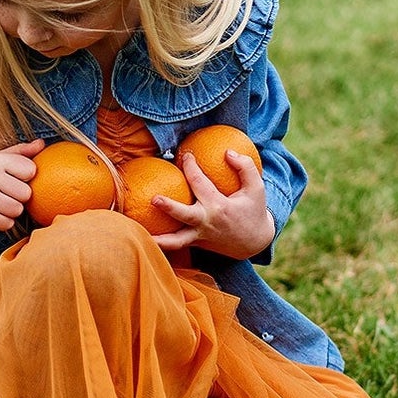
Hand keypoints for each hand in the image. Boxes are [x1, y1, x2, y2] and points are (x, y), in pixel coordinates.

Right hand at [0, 139, 44, 230]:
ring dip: (10, 210)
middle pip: (27, 193)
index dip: (25, 177)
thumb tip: (42, 144)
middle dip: (18, 196)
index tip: (13, 178)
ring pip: (18, 210)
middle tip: (3, 193)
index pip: (31, 170)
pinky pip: (7, 224)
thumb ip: (18, 152)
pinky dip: (1, 222)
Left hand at [150, 149, 275, 258]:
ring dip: (159, 239)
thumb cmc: (254, 211)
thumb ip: (245, 167)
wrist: (254, 243)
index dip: (191, 167)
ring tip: (140, 233)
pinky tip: (144, 236)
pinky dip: (162, 243)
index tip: (186, 155)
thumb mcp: (257, 187)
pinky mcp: (196, 244)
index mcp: (219, 207)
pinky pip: (176, 244)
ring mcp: (199, 236)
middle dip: (169, 207)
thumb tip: (228, 152)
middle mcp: (206, 223)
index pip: (199, 183)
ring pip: (176, 241)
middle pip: (184, 215)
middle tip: (154, 198)